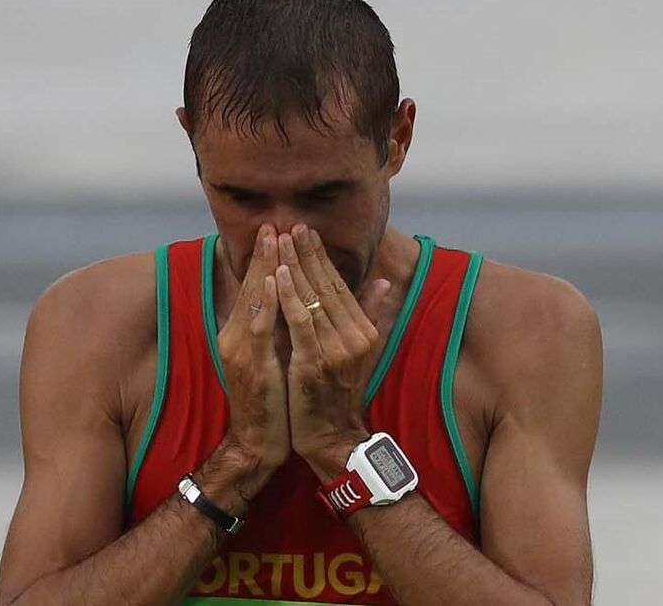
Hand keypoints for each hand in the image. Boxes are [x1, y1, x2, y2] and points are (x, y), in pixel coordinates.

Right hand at [215, 224, 288, 473]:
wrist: (257, 443)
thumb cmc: (273, 403)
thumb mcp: (277, 360)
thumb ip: (284, 330)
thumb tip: (297, 302)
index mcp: (242, 333)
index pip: (255, 289)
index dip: (265, 259)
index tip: (278, 230)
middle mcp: (235, 336)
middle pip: (252, 287)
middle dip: (264, 254)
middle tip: (275, 223)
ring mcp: (240, 350)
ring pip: (255, 300)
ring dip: (266, 268)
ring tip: (276, 240)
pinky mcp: (251, 365)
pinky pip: (261, 326)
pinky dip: (269, 301)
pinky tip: (278, 280)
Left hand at [274, 224, 391, 481]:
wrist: (331, 437)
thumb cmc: (338, 394)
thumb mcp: (361, 352)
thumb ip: (370, 314)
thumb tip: (385, 282)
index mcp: (364, 330)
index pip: (340, 284)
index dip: (321, 256)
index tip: (305, 231)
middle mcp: (354, 335)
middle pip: (326, 285)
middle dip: (307, 253)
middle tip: (291, 224)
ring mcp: (335, 348)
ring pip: (311, 297)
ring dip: (294, 266)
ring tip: (280, 240)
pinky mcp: (313, 361)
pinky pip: (299, 321)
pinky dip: (288, 295)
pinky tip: (277, 274)